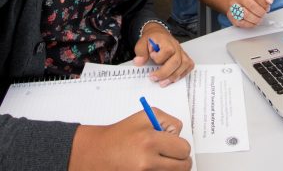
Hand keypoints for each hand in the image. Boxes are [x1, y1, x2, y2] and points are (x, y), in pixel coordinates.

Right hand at [68, 111, 190, 170]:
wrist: (98, 153)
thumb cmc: (121, 134)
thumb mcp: (146, 116)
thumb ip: (168, 122)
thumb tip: (179, 136)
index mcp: (150, 140)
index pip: (184, 148)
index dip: (180, 145)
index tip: (173, 143)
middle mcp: (147, 161)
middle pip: (183, 166)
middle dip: (179, 158)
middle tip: (170, 153)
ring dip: (170, 167)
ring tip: (158, 158)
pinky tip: (151, 166)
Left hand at [133, 24, 193, 86]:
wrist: (158, 34)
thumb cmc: (152, 39)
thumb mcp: (142, 43)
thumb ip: (140, 52)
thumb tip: (139, 62)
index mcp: (166, 41)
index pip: (167, 51)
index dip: (158, 57)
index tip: (151, 58)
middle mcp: (176, 46)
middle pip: (176, 61)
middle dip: (165, 73)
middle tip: (154, 78)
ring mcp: (181, 52)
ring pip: (184, 65)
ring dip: (174, 76)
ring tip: (163, 82)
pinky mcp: (184, 57)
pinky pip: (189, 66)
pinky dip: (182, 74)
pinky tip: (173, 79)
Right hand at [226, 0, 274, 27]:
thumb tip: (269, 0)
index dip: (264, 4)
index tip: (267, 6)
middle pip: (252, 6)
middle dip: (261, 12)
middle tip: (264, 13)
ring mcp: (233, 6)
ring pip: (246, 15)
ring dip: (257, 19)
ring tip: (260, 17)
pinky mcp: (232, 16)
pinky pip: (242, 23)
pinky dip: (251, 24)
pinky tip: (254, 21)